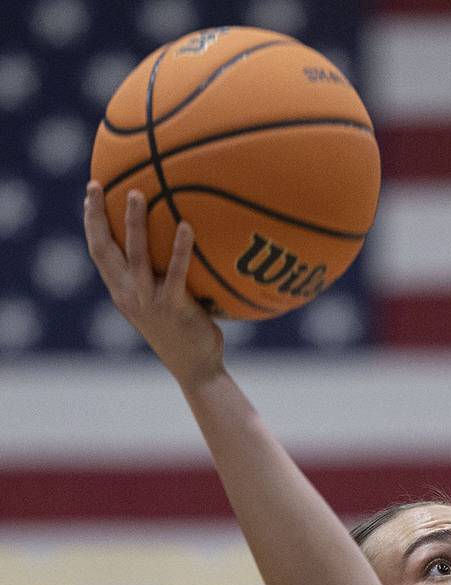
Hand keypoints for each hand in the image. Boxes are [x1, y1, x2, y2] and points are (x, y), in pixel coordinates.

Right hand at [83, 182, 223, 388]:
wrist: (196, 369)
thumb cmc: (184, 334)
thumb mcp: (162, 304)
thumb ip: (158, 279)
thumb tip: (170, 247)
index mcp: (121, 292)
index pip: (98, 252)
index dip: (91, 223)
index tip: (90, 195)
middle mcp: (128, 294)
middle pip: (104, 248)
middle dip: (98, 215)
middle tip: (98, 185)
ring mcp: (149, 301)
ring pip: (136, 255)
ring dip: (135, 222)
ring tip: (138, 194)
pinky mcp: (173, 307)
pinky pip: (176, 272)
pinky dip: (180, 248)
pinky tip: (187, 226)